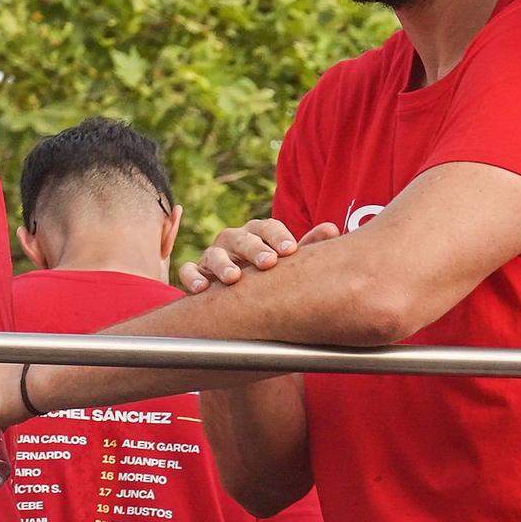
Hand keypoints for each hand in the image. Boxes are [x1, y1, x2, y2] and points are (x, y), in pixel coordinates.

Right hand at [180, 219, 339, 293]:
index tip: (290, 250)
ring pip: (213, 253)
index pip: (266, 227)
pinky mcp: (195, 272)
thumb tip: (333, 229)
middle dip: (254, 249)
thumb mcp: (287, 260)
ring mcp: (212, 256)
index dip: (277, 236)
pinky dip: (192, 277)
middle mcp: (233, 241)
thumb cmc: (269, 273)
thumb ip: (308, 247)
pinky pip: (187, 271)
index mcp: (257, 233)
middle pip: (241, 238)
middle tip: (268, 263)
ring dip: (222, 264)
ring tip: (233, 278)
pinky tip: (201, 289)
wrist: (240, 294)